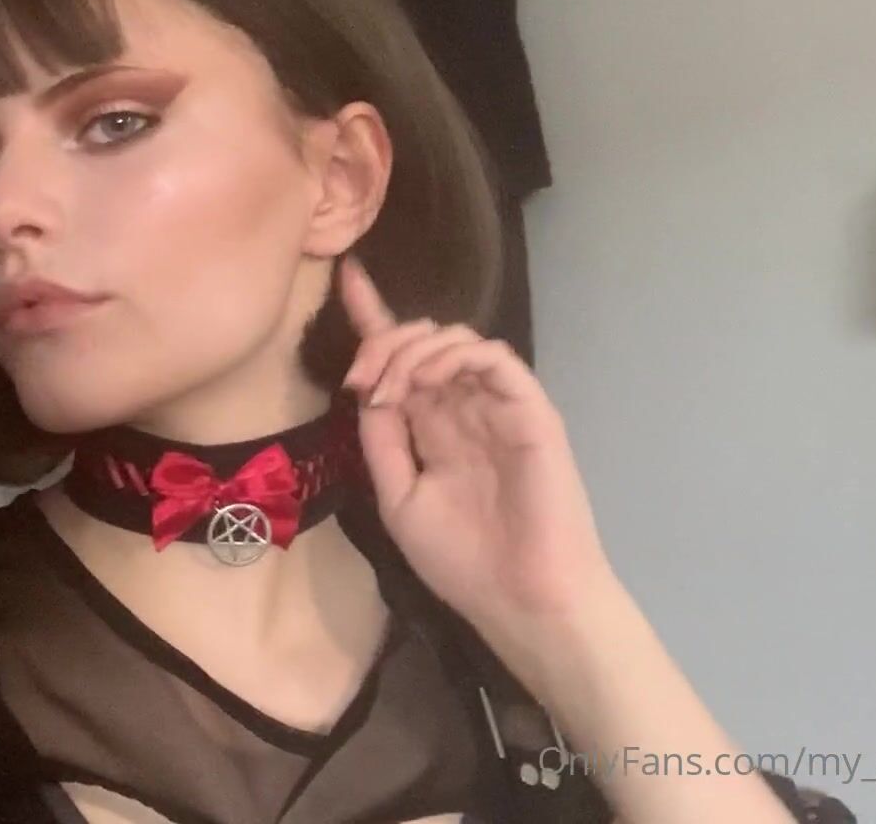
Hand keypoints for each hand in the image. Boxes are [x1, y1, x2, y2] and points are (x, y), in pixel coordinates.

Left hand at [338, 255, 624, 661]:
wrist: (518, 598)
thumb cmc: (462, 561)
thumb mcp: (399, 496)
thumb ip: (383, 439)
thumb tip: (366, 388)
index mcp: (434, 428)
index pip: (402, 360)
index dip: (374, 315)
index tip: (346, 276)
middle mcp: (464, 409)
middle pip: (421, 342)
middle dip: (381, 343)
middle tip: (359, 378)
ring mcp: (498, 406)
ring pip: (454, 340)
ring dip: (410, 350)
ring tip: (388, 386)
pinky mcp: (529, 409)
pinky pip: (492, 357)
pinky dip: (452, 355)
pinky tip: (424, 381)